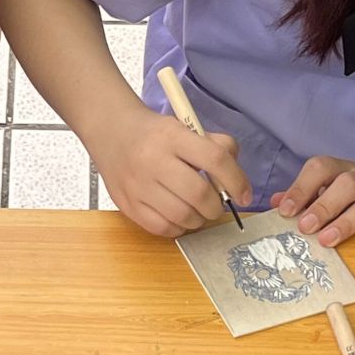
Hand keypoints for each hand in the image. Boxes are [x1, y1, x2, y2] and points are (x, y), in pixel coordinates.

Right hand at [86, 108, 251, 237]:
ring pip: (181, 215)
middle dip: (216, 206)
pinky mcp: (127, 204)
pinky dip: (178, 228)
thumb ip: (216, 147)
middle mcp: (153, 160)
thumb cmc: (154, 133)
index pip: (214, 160)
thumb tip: (236, 180)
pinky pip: (161, 228)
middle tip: (216, 205)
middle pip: (198, 194)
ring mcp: (137, 185)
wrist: (110, 132)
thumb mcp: (186, 127)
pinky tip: (179, 217)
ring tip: (197, 211)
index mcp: (172, 137)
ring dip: (198, 219)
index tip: (244, 194)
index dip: (236, 181)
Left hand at [269, 156, 354, 247]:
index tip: (286, 212)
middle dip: (325, 206)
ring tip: (330, 239)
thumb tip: (275, 202)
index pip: (319, 168)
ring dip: (351, 219)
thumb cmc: (341, 199)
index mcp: (336, 170)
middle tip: (306, 228)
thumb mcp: (319, 194)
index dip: (301, 188)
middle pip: (347, 183)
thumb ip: (300, 198)